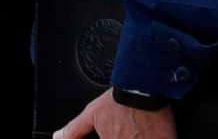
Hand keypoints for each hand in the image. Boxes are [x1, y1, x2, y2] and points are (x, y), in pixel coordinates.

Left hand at [55, 90, 177, 137]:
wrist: (143, 85)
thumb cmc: (118, 99)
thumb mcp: (92, 113)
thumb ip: (74, 130)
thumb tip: (58, 138)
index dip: (113, 138)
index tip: (118, 134)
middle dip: (128, 137)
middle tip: (130, 130)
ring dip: (141, 137)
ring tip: (140, 130)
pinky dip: (159, 138)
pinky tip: (153, 133)